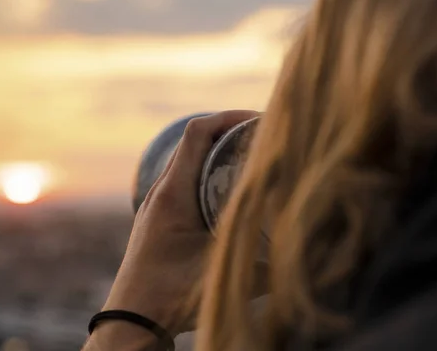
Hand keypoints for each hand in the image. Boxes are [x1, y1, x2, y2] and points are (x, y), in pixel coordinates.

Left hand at [102, 110, 259, 335]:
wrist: (130, 318)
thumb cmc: (169, 296)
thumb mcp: (221, 275)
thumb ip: (266, 267)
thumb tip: (306, 254)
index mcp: (173, 193)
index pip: (197, 133)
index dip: (228, 118)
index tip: (259, 120)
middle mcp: (162, 191)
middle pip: (195, 142)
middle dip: (229, 132)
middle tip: (263, 138)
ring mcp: (158, 203)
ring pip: (189, 161)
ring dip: (218, 153)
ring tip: (251, 158)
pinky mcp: (160, 216)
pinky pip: (185, 179)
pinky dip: (209, 173)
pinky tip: (230, 190)